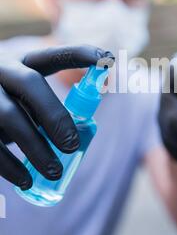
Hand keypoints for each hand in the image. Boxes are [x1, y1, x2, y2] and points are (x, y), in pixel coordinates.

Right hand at [0, 44, 113, 189]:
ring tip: (55, 172)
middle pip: (30, 84)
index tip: (108, 59)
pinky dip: (10, 165)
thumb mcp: (22, 98)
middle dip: (55, 114)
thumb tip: (75, 134)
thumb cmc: (4, 105)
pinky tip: (26, 180)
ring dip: (35, 147)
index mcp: (21, 63)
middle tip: (73, 145)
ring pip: (9, 116)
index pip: (53, 55)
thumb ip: (44, 107)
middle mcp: (1, 70)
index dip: (81, 54)